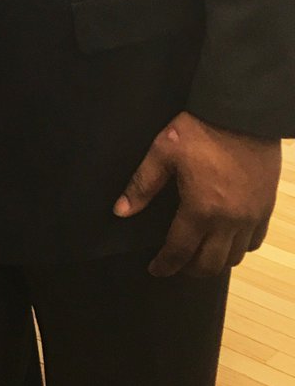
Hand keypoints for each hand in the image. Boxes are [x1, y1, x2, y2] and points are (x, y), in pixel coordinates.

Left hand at [113, 110, 280, 276]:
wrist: (242, 115)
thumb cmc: (198, 131)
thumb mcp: (162, 152)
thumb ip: (142, 184)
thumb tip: (120, 211)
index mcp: (201, 209)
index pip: (180, 250)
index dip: (166, 264)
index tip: (155, 270)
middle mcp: (230, 221)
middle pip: (211, 263)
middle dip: (190, 270)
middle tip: (175, 265)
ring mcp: (252, 217)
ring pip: (235, 256)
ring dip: (215, 261)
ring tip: (198, 254)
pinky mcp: (266, 207)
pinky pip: (254, 241)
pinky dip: (239, 247)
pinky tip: (226, 239)